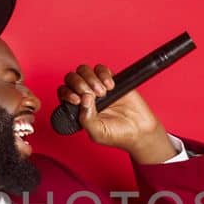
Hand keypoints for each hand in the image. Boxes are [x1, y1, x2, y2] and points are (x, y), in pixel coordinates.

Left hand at [59, 63, 176, 162]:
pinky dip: (103, 74)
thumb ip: (86, 118)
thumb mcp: (97, 132)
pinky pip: (101, 69)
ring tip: (103, 92)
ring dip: (90, 78)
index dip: (67, 93)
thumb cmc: (116, 134)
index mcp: (77, 108)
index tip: (77, 100)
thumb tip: (84, 98)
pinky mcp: (110, 80)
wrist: (139, 130)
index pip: (64, 93)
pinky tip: (110, 86)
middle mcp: (84, 95)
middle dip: (78, 84)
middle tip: (91, 94)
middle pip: (71, 78)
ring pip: (84, 71)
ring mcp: (96, 86)